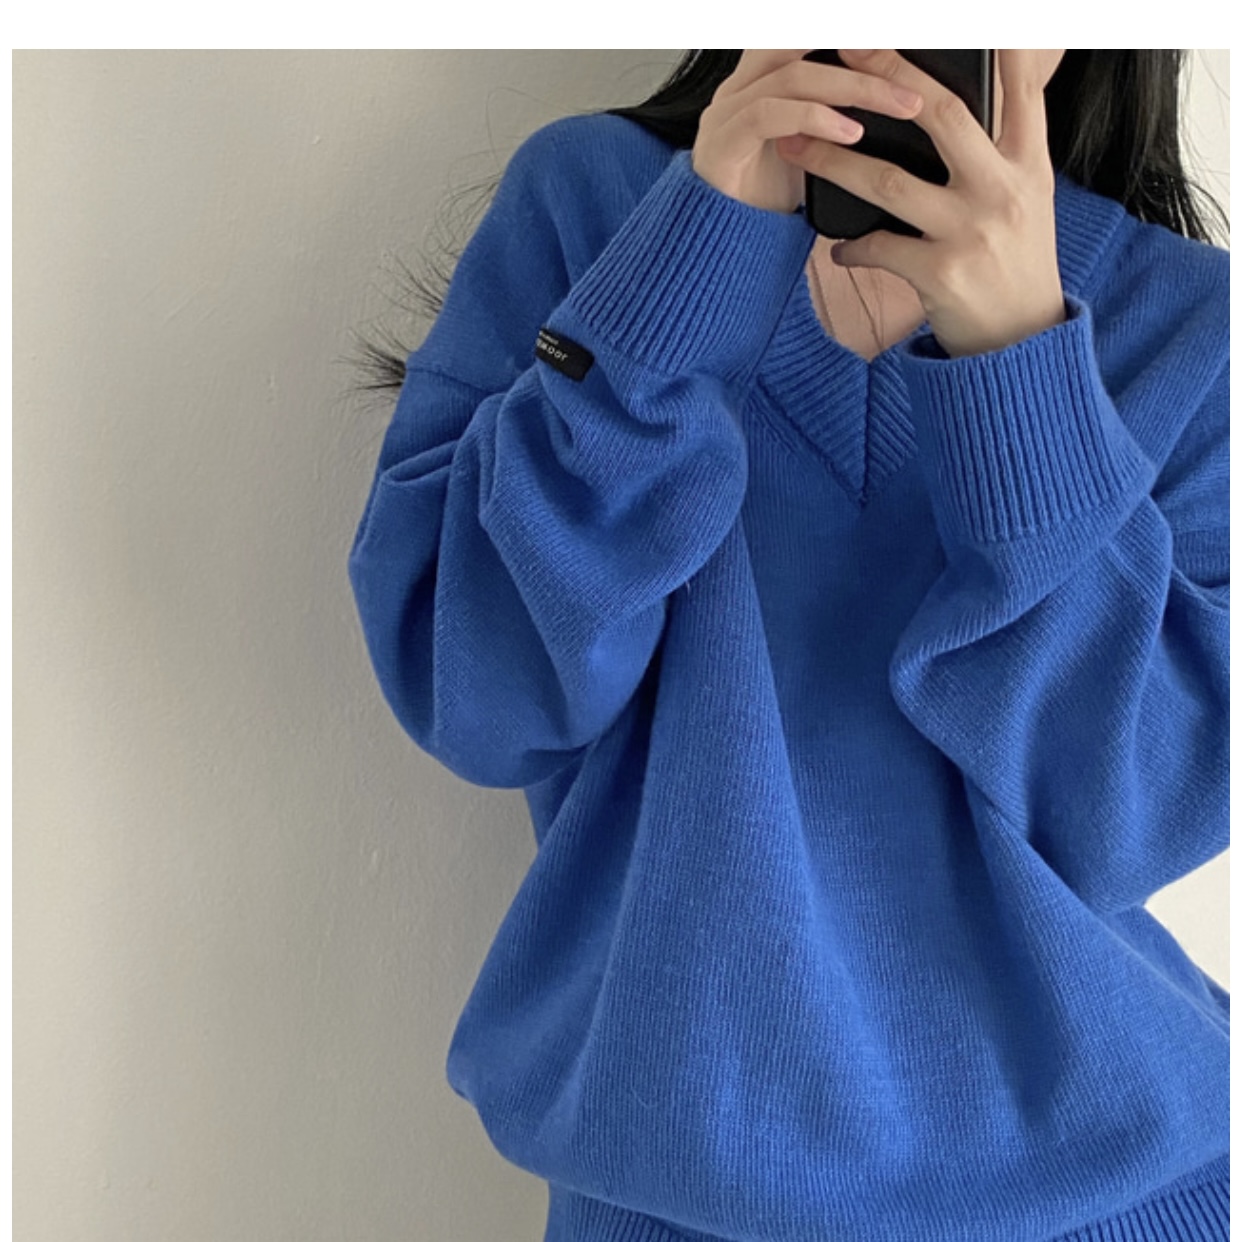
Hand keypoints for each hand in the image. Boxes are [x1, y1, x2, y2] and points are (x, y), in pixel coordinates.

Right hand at [691, 50, 925, 215]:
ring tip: (898, 106)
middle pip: (800, 43)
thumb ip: (838, 116)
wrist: (724, 247)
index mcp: (760, 81)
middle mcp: (739, 88)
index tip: (902, 42)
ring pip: (792, 76)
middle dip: (861, 51)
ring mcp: (725, 113)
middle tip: (910, 68)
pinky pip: (768, 114)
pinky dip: (814, 119)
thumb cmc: (768, 201)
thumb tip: (900, 99)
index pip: (804, 38)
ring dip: (853, 88)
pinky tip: (849, 134)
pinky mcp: (720, 144)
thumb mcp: (813, 150)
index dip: (851, 34)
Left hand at [776, 49, 1067, 358]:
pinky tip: (837, 248)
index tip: (940, 19)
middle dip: (887, 74)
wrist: (1022, 345)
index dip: (989, 46)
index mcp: (1029, 165)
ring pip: (888, 179)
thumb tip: (961, 101)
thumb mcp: (1029, 200)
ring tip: (796, 145)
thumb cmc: (1016, 266)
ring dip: (833, 161)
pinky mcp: (941, 274)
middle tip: (845, 47)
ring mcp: (971, 231)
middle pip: (942, 114)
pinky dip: (849, 246)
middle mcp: (1004, 190)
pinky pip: (877, 247)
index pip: (1018, 87)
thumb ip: (1003, 152)